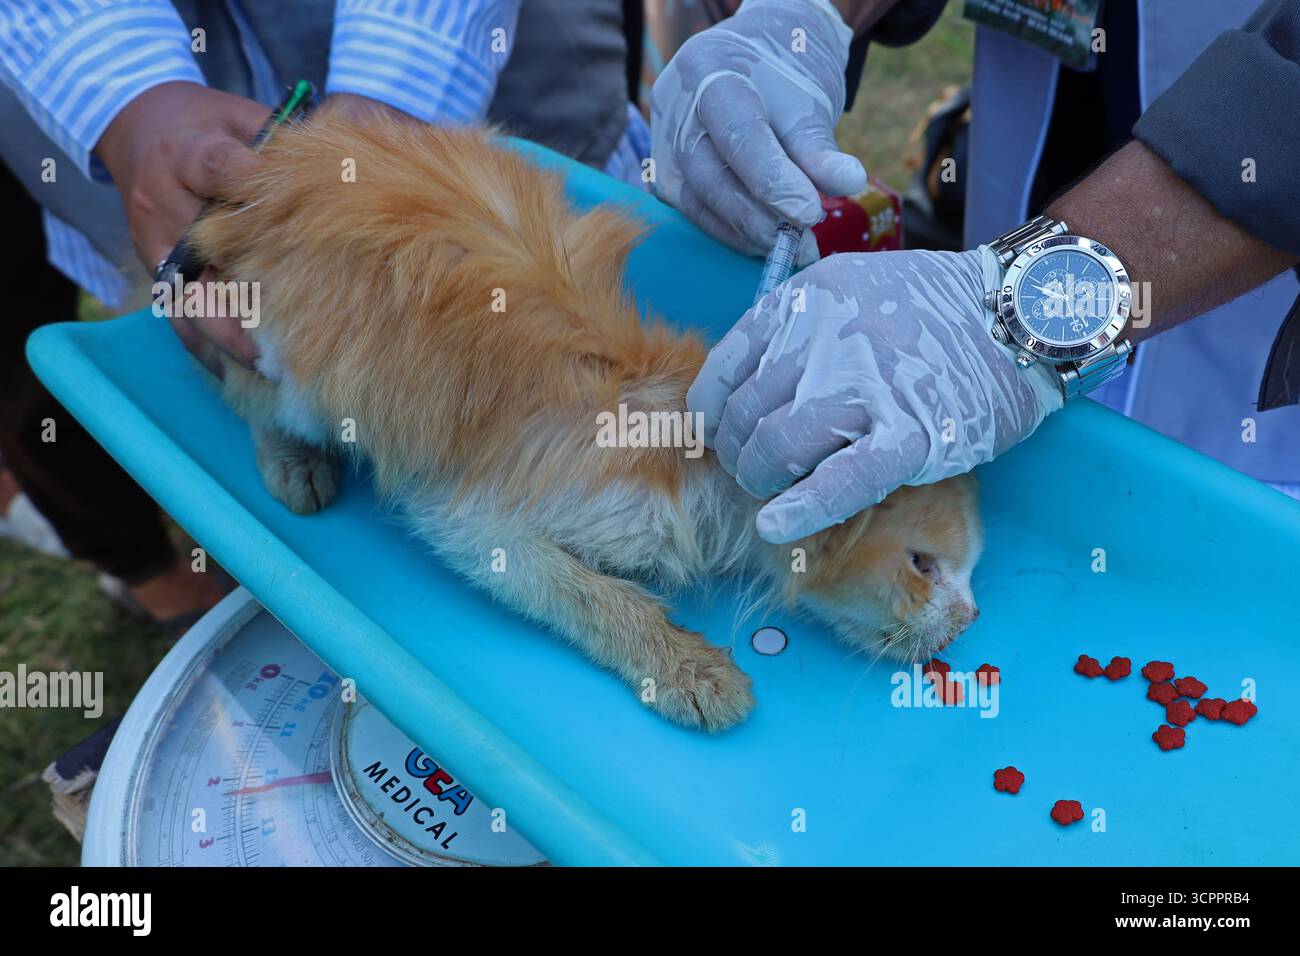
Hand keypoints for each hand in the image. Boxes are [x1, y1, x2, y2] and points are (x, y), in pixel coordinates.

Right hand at [96, 82, 268, 368]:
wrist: (138, 125)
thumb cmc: (207, 125)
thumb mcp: (240, 117)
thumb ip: (281, 146)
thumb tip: (342, 169)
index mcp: (188, 153)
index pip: (218, 167)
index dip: (253, 186)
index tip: (292, 205)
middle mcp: (165, 204)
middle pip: (201, 254)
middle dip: (245, 298)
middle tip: (290, 333)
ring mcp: (155, 242)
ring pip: (186, 300)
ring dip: (226, 340)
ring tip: (270, 369)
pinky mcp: (155, 268)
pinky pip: (176, 316)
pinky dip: (207, 348)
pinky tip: (242, 371)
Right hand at [650, 0, 866, 262]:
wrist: (755, 58)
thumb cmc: (783, 74)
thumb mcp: (807, 100)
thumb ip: (820, 146)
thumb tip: (849, 184)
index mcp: (708, 70)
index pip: (737, 134)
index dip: (772, 181)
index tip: (809, 214)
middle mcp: (674, 107)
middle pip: (709, 175)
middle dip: (758, 218)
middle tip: (803, 242)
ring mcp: (662, 143)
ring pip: (696, 201)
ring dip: (745, 233)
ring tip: (791, 245)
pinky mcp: (665, 173)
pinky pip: (693, 211)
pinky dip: (730, 231)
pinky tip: (764, 240)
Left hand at [687, 248, 1065, 542]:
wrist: (1023, 311)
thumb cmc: (936, 309)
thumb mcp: (852, 291)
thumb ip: (799, 331)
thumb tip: (750, 388)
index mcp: (805, 302)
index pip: (725, 370)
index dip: (716, 415)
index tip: (725, 436)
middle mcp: (823, 340)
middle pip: (744, 416)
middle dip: (741, 454)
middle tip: (756, 472)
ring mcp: (865, 388)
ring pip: (776, 447)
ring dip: (762, 481)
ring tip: (773, 494)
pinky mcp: (909, 435)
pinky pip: (837, 482)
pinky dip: (800, 510)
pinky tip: (777, 527)